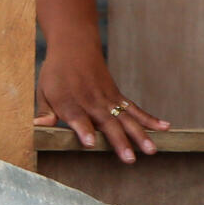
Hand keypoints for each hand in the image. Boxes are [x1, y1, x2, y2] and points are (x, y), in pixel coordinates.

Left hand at [35, 44, 169, 163]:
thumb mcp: (44, 91)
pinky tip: (165, 128)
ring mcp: (107, 99)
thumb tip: (38, 126)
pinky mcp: (118, 96)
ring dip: (140, 134)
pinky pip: (135, 108)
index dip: (84, 131)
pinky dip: (150, 118)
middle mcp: (91, 101)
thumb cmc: (56, 73)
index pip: (77, 119)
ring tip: (152, 150)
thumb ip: (45, 112)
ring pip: (126, 118)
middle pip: (106, 122)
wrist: (74, 45)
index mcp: (69, 102)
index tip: (90, 144)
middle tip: (129, 158)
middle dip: (118, 141)